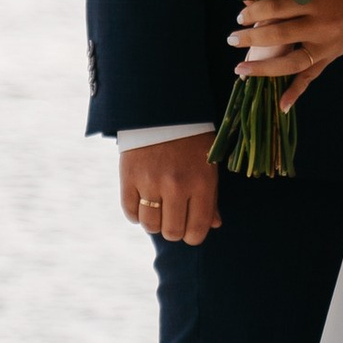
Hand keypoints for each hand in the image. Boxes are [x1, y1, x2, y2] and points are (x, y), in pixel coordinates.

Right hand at [118, 128, 220, 248]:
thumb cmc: (191, 137)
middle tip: (174, 218)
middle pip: (172, 232)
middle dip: (174, 230)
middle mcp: (176, 186)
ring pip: (150, 226)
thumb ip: (211, 196)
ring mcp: (151, 182)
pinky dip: (136, 213)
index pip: (197, 230)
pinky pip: (130, 212)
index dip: (194, 235)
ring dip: (154, 222)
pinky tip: (143, 201)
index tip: (190, 229)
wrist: (162, 107)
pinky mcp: (129, 176)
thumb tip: (214, 225)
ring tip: (158, 208)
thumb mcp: (209, 162)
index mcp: (201, 183)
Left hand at [236, 0, 342, 105]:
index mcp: (315, 3)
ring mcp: (325, 46)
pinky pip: (311, 77)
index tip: (240, 15)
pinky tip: (281, 105)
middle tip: (231, 38)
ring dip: (263, 68)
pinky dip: (296, 92)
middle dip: (251, 38)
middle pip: (278, 35)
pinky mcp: (331, 57)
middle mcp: (319, 26)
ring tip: (241, 69)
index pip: (277, 8)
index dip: (254, 11)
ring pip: (290, 61)